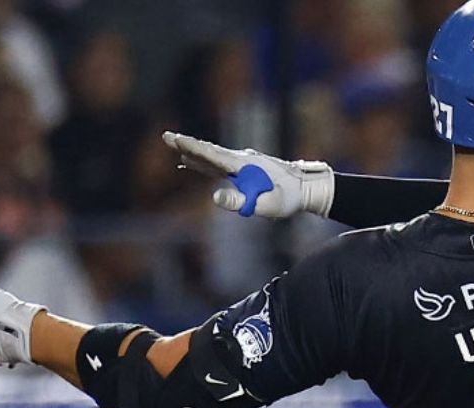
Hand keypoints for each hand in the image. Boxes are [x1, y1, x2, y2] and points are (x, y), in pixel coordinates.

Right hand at [162, 131, 335, 217]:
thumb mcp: (266, 205)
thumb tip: (214, 197)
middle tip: (166, 136)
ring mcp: (243, 163)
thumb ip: (240, 202)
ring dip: (194, 151)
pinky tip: (191, 162)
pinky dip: (203, 161)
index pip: (212, 155)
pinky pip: (219, 164)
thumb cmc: (289, 199)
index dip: (192, 147)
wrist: (307, 187)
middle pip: (209, 151)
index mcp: (243, 166)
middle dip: (187, 144)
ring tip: (175, 146)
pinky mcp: (245, 169)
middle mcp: (241, 159)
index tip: (174, 139)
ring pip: (213, 155)